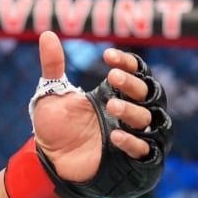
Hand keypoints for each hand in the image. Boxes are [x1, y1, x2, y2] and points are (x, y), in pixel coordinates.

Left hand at [31, 34, 156, 183]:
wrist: (48, 163)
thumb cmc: (55, 129)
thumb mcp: (52, 96)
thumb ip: (53, 66)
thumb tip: (47, 34)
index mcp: (115, 93)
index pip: (136, 72)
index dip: (127, 63)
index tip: (108, 57)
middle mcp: (128, 112)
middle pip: (148, 92)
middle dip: (132, 84)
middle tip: (112, 77)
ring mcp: (132, 135)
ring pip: (150, 119)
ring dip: (133, 110)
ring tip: (111, 106)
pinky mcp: (130, 160)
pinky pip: (145, 150)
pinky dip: (133, 142)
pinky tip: (116, 135)